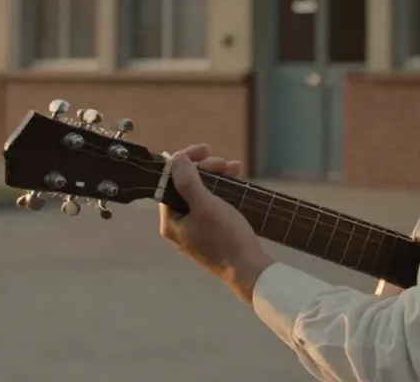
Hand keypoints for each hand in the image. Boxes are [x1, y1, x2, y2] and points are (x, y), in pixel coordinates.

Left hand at [157, 144, 275, 303]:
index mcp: (170, 221)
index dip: (187, 161)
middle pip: (186, 186)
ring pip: (201, 193)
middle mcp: (179, 225)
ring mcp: (196, 229)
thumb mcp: (206, 206)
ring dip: (217, 176)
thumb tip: (175, 159)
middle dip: (206, 169)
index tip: (206, 150)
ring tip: (235, 168)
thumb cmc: (226, 238)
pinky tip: (236, 181)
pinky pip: (212, 203)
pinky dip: (223, 190)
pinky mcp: (211, 232)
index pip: (170, 182)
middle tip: (225, 163)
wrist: (250, 270)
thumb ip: (188, 182)